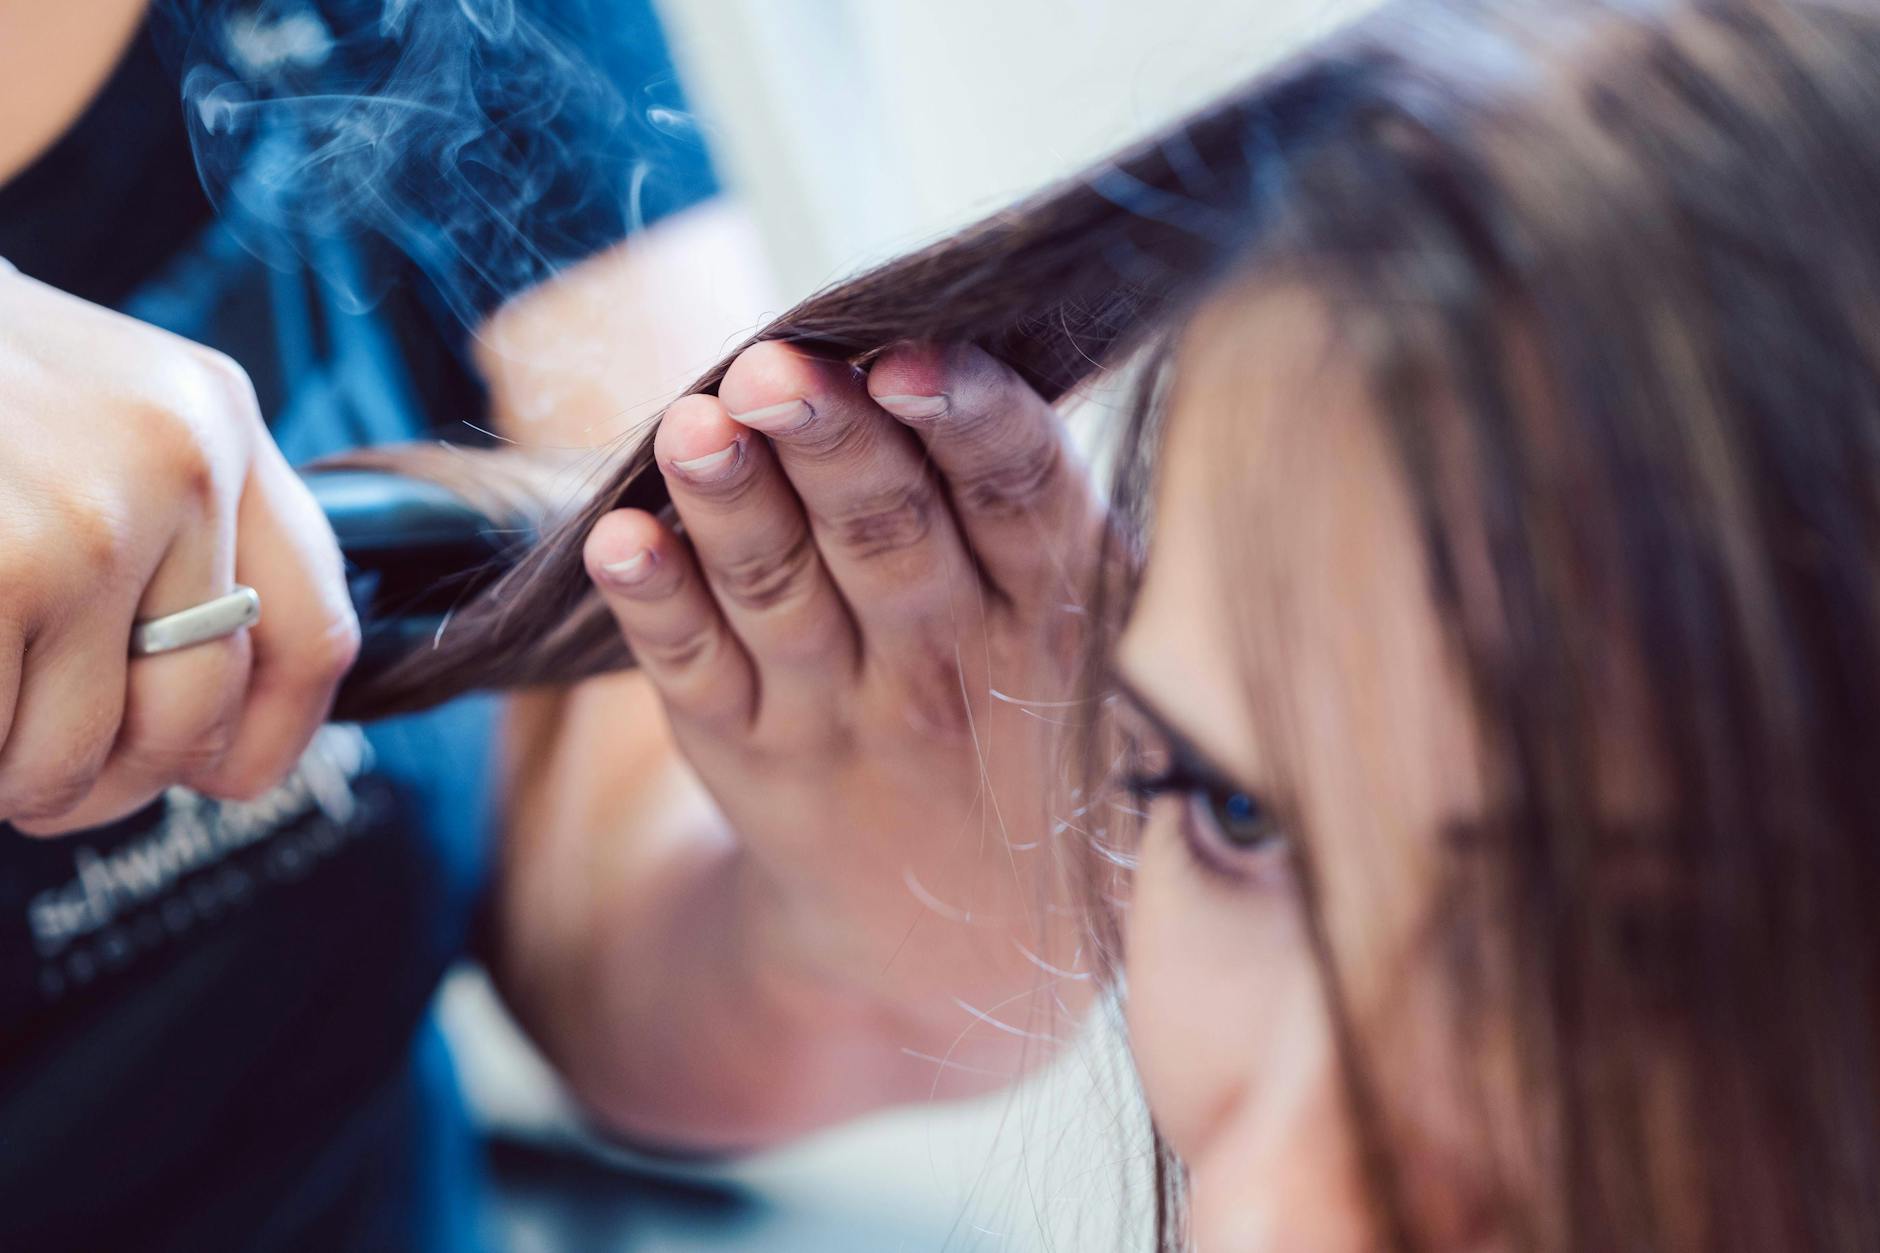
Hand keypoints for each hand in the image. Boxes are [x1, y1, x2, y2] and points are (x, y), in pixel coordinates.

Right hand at [0, 268, 357, 834]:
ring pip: (71, 753)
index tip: (224, 779)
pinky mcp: (1, 571)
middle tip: (36, 773)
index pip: (313, 630)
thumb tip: (203, 730)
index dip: (271, 738)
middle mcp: (177, 465)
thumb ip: (168, 528)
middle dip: (103, 779)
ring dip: (7, 771)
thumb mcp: (87, 407)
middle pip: (190, 717)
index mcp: (216, 418)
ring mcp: (84, 522)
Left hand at [582, 340, 1099, 1038]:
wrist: (963, 948)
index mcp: (1049, 616)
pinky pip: (698, 675)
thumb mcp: (1110, 661)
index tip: (909, 362)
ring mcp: (841, 714)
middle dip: (828, 445)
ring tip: (691, 425)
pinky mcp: (752, 754)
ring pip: (782, 594)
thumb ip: (1061, 536)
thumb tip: (1002, 354)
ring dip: (733, 506)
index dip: (966, 424)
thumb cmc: (1042, 744)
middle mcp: (945, 664)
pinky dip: (656, 608)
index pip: (1014, 499)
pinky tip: (618, 539)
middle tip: (772, 370)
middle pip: (885, 537)